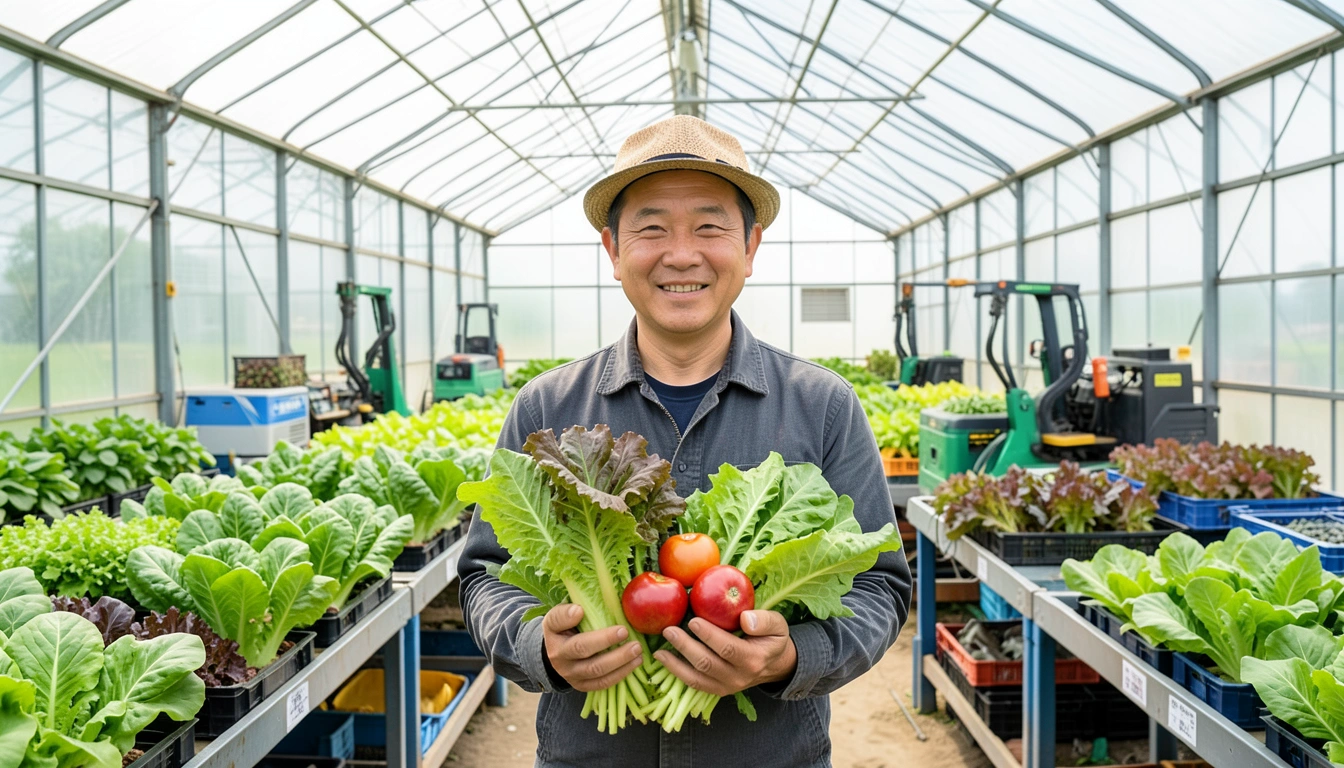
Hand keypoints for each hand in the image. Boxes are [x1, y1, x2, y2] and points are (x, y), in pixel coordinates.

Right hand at [542, 604, 643, 691]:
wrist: (559, 655)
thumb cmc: (569, 628)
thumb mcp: (566, 613)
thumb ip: (577, 605)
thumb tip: (589, 604)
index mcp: (553, 630)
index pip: (556, 621)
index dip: (567, 616)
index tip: (580, 610)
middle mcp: (558, 654)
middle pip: (581, 648)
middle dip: (604, 640)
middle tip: (625, 631)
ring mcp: (570, 673)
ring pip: (595, 669)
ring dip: (619, 660)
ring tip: (637, 649)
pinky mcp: (582, 686)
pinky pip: (602, 683)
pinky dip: (620, 674)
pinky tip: (635, 663)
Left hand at [654, 610, 796, 696]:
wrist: (775, 665)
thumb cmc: (773, 639)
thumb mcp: (778, 625)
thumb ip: (764, 620)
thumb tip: (744, 618)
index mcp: (753, 659)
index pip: (728, 648)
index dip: (709, 636)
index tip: (693, 620)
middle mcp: (738, 676)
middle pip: (707, 663)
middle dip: (685, 646)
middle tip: (669, 629)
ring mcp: (726, 686)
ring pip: (697, 677)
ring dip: (675, 663)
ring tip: (659, 648)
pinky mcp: (716, 689)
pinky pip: (694, 683)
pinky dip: (676, 672)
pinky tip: (663, 659)